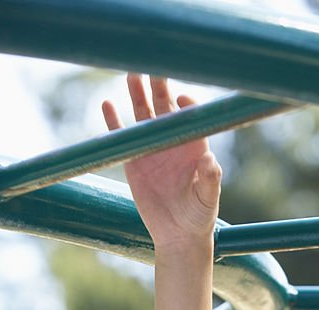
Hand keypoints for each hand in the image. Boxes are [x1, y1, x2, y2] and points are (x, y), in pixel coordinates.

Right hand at [102, 75, 221, 250]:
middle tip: (153, 66)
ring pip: (143, 114)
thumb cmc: (199, 216)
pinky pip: (122, 136)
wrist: (178, 235)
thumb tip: (211, 159)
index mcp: (194, 144)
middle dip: (159, 85)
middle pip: (165, 105)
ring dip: (137, 94)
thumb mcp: (208, 199)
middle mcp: (173, 141)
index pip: (190, 115)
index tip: (180, 101)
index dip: (186, 105)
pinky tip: (107, 104)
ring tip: (132, 74)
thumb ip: (210, 179)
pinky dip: (114, 121)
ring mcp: (152, 148)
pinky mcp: (134, 161)